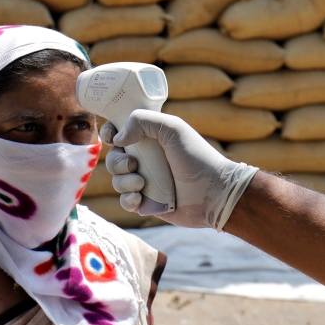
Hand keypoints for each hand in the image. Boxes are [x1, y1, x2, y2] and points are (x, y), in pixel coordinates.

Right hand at [101, 111, 257, 229]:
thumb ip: (143, 120)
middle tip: (134, 165)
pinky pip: (125, 202)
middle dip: (117, 163)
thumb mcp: (172, 128)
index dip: (110, 134)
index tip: (113, 138)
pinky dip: (128, 200)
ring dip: (124, 182)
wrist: (214, 192)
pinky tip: (140, 199)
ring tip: (142, 184)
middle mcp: (145, 160)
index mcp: (149, 139)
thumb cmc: (197, 157)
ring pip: (117, 181)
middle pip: (113, 159)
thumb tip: (119, 139)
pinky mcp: (147, 203)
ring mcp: (145, 182)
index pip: (119, 132)